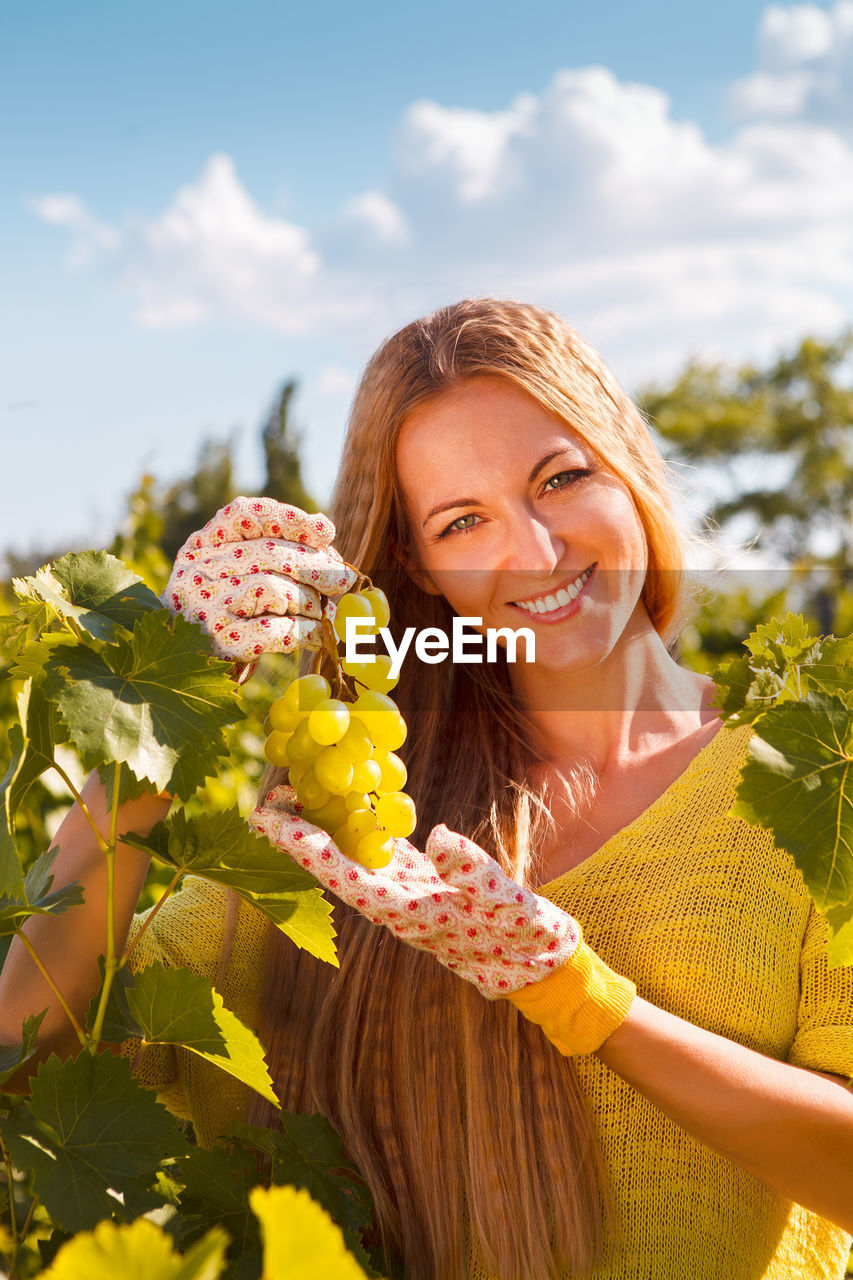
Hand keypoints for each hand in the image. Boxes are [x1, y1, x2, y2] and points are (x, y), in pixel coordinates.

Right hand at [162, 497, 357, 661]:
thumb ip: (266, 549)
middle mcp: (198, 572)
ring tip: (322, 612)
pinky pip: (277, 630)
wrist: (182, 667)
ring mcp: (207, 609)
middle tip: (344, 581)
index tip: (326, 531)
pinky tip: (317, 635)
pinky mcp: (223, 644)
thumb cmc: (219, 614)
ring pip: (275, 589)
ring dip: (311, 602)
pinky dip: (306, 631)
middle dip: (317, 565)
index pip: (244, 514)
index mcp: (201, 547)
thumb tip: (324, 530)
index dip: (289, 518)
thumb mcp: (229, 573)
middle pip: (270, 553)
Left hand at [249, 784, 579, 997]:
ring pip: (351, 860)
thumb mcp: (513, 907)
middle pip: (335, 868)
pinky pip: (378, 856)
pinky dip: (357, 830)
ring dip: (323, 830)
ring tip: (295, 792)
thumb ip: (476, 873)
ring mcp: (407, 897)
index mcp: (410, 913)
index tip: (267, 818)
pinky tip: (347, 804)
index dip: (303, 847)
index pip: (344, 876)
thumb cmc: (530, 940)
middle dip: (298, 836)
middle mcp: (397, 907)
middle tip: (266, 796)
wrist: (542, 968)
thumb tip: (438, 836)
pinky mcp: (422, 886)